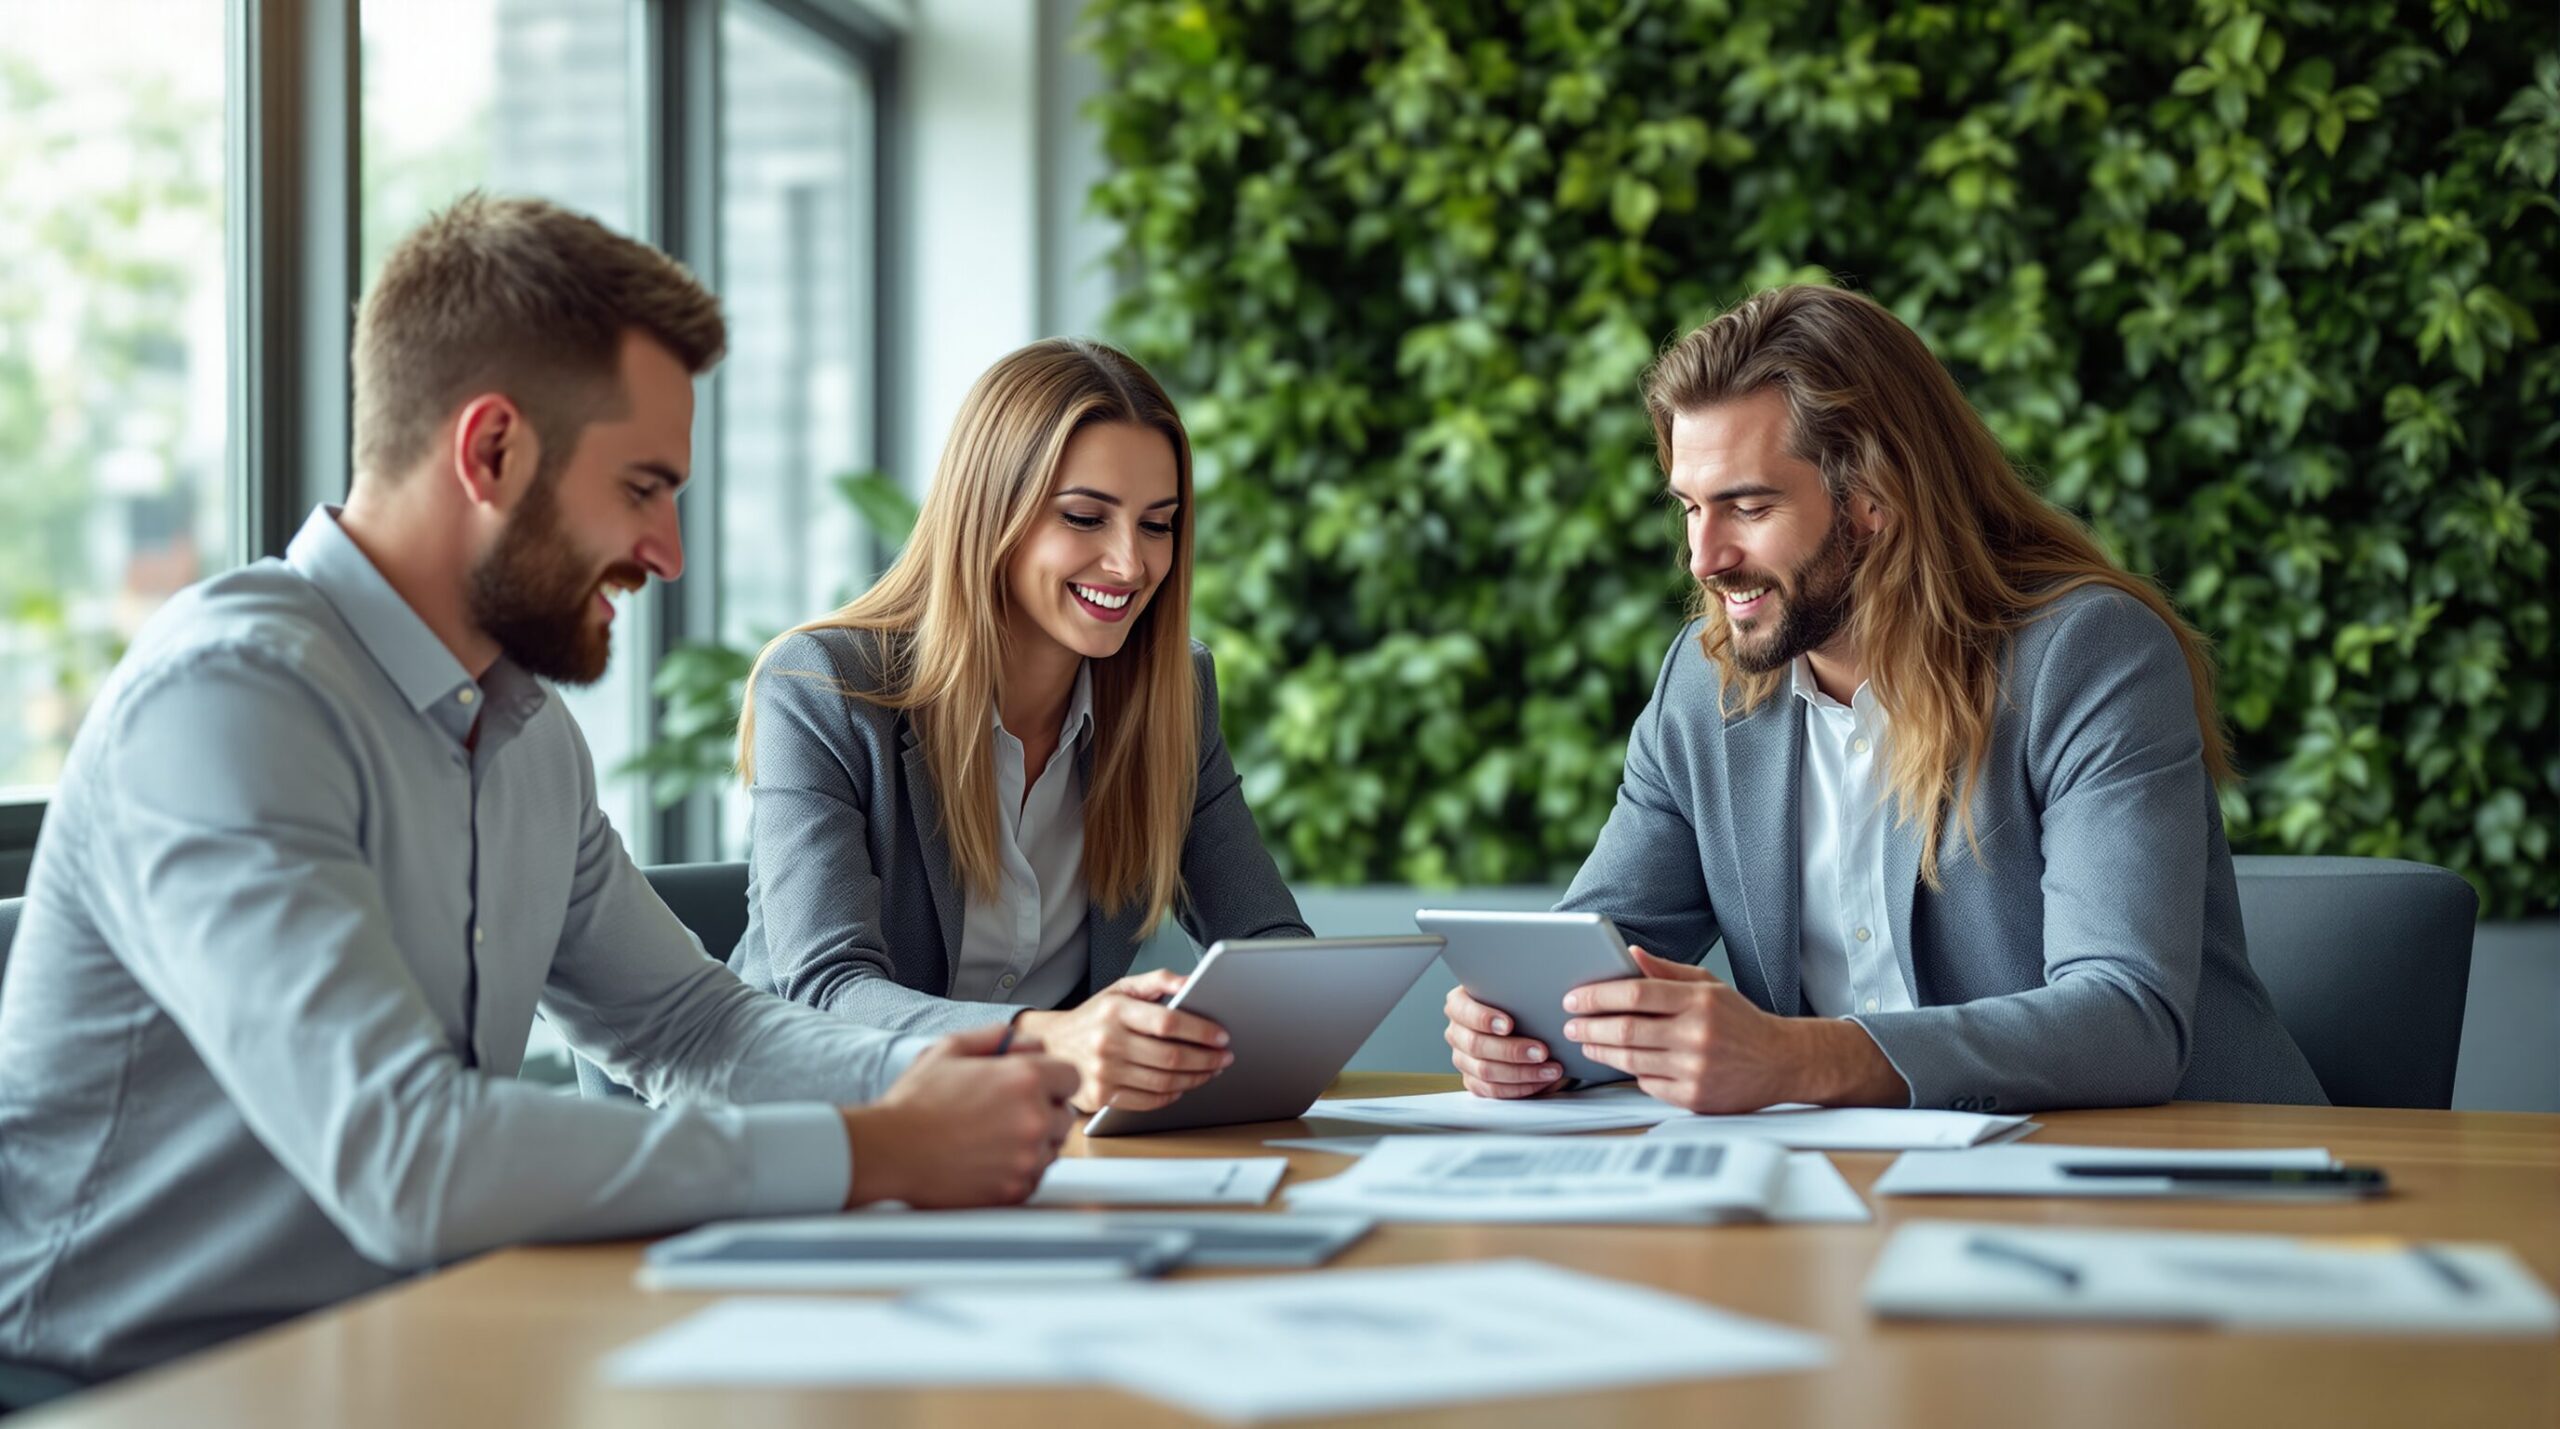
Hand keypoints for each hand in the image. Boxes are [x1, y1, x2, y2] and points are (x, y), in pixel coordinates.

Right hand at [840, 1022, 1078, 1207]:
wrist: (890, 1152)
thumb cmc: (915, 1102)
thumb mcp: (949, 1049)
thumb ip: (994, 1037)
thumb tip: (1022, 1041)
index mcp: (1025, 1079)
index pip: (1072, 1077)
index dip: (1053, 1080)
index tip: (1037, 1087)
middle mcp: (1034, 1119)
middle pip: (1065, 1115)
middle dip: (1044, 1111)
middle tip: (1007, 1113)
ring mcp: (1027, 1158)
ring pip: (1053, 1148)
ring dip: (1033, 1142)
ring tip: (992, 1137)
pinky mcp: (1016, 1190)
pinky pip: (1035, 1177)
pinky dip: (1019, 1170)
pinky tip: (987, 1159)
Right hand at [1011, 969, 1233, 1112]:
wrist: (1052, 1045)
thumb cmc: (1093, 1016)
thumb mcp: (1121, 988)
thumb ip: (1158, 980)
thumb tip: (1191, 981)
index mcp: (1115, 1010)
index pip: (1168, 1022)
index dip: (1201, 1031)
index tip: (1222, 1036)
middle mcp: (1108, 1041)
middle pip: (1170, 1057)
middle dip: (1206, 1059)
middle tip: (1224, 1057)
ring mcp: (1103, 1072)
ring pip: (1164, 1082)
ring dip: (1196, 1079)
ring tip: (1210, 1071)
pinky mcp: (1100, 1097)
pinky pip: (1148, 1101)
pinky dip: (1171, 1095)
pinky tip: (1182, 1086)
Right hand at [1443, 983, 1565, 1098]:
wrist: (1522, 1025)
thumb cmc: (1517, 1004)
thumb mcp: (1513, 991)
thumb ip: (1516, 991)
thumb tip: (1538, 992)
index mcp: (1459, 1004)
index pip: (1464, 1011)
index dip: (1484, 1019)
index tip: (1509, 1024)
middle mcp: (1457, 1032)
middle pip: (1476, 1045)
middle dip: (1512, 1050)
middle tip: (1542, 1051)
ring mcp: (1462, 1058)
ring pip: (1486, 1072)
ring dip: (1522, 1073)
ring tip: (1550, 1069)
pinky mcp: (1473, 1080)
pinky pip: (1493, 1090)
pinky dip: (1520, 1088)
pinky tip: (1541, 1081)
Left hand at [1561, 948, 1904, 1111]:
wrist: (1782, 1062)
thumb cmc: (1740, 1020)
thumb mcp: (1709, 986)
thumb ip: (1666, 972)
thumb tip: (1628, 954)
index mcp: (1699, 1001)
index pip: (1635, 994)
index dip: (1597, 995)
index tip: (1573, 998)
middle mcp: (1697, 1035)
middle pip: (1625, 1030)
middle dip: (1588, 1027)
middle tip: (1569, 1024)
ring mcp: (1695, 1070)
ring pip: (1630, 1061)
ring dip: (1600, 1051)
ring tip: (1586, 1042)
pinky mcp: (1694, 1098)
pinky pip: (1647, 1084)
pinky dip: (1631, 1072)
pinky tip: (1623, 1062)